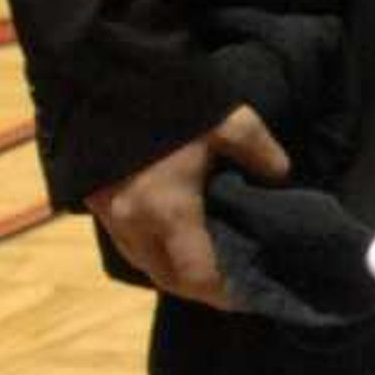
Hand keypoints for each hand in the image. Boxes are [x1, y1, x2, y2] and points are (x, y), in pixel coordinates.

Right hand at [85, 105, 288, 307]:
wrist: (102, 78)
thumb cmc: (170, 103)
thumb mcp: (228, 123)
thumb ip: (261, 152)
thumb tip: (281, 175)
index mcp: (168, 211)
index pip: (196, 276)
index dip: (223, 293)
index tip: (247, 296)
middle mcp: (133, 223)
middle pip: (166, 279)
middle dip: (197, 288)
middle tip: (229, 283)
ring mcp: (108, 215)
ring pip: (141, 263)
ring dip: (171, 270)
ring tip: (203, 261)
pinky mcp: (93, 202)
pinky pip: (125, 243)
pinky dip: (150, 250)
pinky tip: (171, 236)